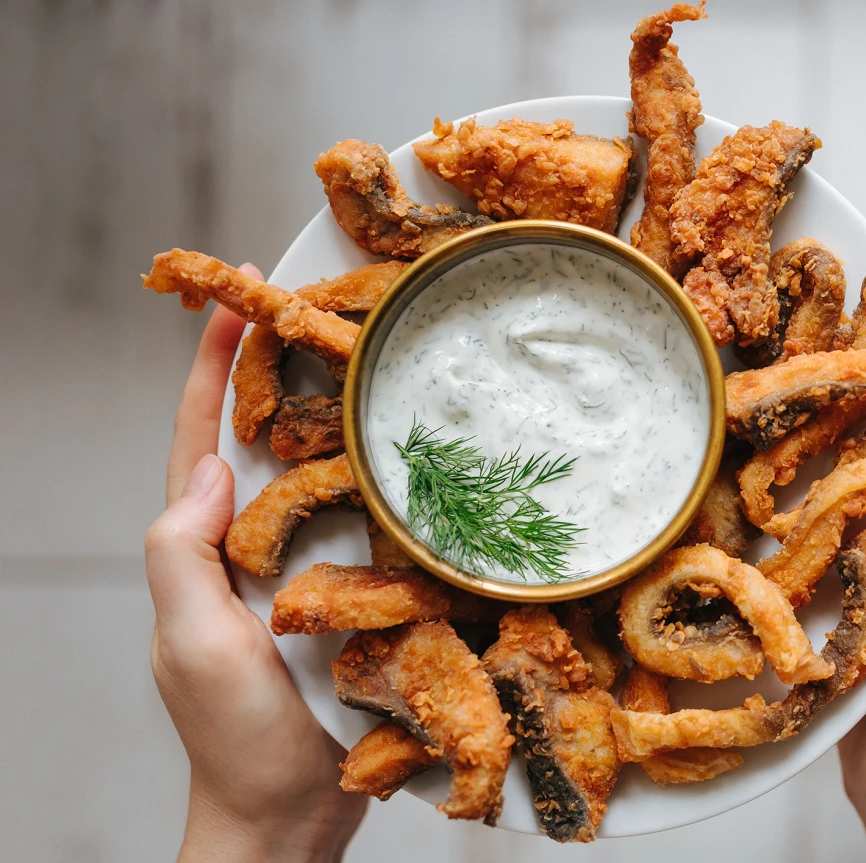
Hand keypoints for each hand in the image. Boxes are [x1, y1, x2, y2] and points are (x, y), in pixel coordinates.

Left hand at [144, 265, 366, 862]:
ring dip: (350, 424)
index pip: (203, 443)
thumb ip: (183, 555)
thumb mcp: (193, 645)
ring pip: (328, 483)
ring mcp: (306, 577)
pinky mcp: (355, 603)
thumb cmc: (236, 740)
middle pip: (269, 446)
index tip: (238, 301)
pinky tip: (434, 462)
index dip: (214, 370)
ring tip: (386, 364)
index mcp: (204, 551)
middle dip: (288, 374)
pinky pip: (375, 532)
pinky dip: (396, 490)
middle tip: (328, 311)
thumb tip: (212, 465)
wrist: (292, 819)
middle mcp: (256, 552)